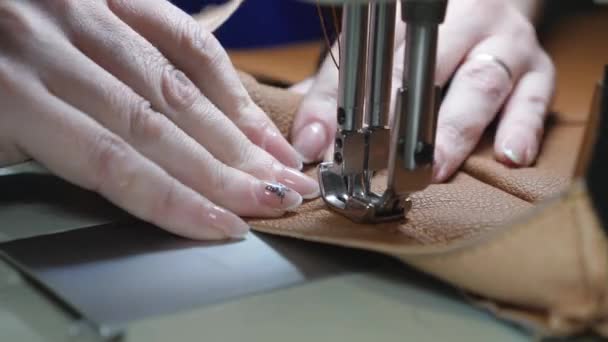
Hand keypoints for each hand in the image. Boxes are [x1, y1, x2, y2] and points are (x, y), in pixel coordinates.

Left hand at [0, 0, 318, 239]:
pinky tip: (249, 111)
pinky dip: (221, 77)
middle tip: (278, 200)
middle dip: (227, 173)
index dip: (175, 201)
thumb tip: (99, 189)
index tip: (224, 226)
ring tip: (279, 167)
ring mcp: (85, 12)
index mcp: (7, 92)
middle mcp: (52, 48)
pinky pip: (178, 33)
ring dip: (237, 134)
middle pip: (160, 127)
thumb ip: (19, 155)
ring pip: (177, 86)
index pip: (112, 162)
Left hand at [292, 0, 554, 181]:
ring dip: (456, 130)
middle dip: (405, 119)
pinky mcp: (537, 68)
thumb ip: (338, 90)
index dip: (353, 104)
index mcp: (410, 15)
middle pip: (429, 67)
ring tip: (438, 167)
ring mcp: (503, 43)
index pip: (376, 59)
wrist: (489, 4)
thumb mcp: (377, 52)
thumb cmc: (425, 38)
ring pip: (481, 83)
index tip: (335, 146)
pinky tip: (508, 156)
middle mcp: (460, 22)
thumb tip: (310, 141)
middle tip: (387, 166)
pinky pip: (535, 97)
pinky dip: (522, 128)